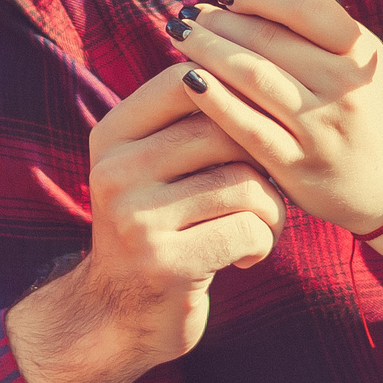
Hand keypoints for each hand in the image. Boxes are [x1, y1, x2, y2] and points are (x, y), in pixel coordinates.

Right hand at [6, 64, 285, 382]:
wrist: (116, 318)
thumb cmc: (157, 227)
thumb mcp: (151, 167)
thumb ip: (188, 121)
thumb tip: (255, 65)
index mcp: (111, 136)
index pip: (184, 81)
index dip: (236, 94)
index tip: (259, 124)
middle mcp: (114, 171)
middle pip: (222, 130)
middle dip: (261, 158)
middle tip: (267, 186)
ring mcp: (135, 218)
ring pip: (243, 182)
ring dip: (271, 208)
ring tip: (261, 225)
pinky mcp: (164, 263)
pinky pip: (247, 230)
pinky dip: (263, 242)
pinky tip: (247, 256)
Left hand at [166, 0, 382, 240]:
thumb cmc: (368, 109)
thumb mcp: (360, 60)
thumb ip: (321, 22)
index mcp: (361, 50)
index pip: (303, 5)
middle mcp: (343, 85)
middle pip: (269, 38)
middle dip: (221, 20)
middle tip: (192, 14)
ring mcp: (319, 126)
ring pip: (253, 76)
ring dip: (209, 50)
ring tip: (182, 37)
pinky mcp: (297, 164)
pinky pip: (246, 126)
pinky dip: (214, 100)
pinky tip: (189, 81)